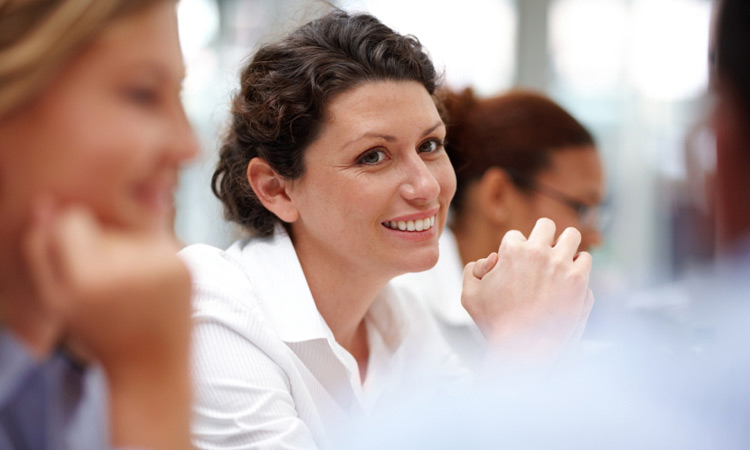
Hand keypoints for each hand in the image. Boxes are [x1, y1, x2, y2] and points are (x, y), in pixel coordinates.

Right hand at [22, 198, 192, 447]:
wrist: (154, 367)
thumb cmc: (101, 337)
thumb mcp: (58, 302)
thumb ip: (41, 252)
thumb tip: (43, 204)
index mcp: (90, 278)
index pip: (73, 218)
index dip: (69, 237)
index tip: (75, 263)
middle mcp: (130, 266)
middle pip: (105, 223)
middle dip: (99, 245)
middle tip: (105, 286)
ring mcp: (164, 262)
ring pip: (131, 228)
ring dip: (125, 249)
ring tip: (127, 289)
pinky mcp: (186, 263)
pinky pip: (157, 239)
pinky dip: (149, 255)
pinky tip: (148, 287)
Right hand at [461, 218, 593, 362]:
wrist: (523, 349)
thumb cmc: (495, 324)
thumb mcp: (469, 296)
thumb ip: (473, 271)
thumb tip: (493, 259)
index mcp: (511, 250)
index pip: (516, 235)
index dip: (514, 250)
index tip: (516, 264)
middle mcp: (538, 252)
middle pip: (546, 225)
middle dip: (543, 236)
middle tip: (543, 252)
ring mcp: (561, 264)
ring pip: (572, 236)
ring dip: (566, 246)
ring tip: (562, 260)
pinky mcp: (579, 279)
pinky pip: (586, 258)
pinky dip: (580, 266)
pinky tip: (572, 277)